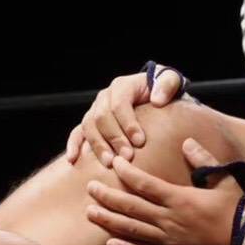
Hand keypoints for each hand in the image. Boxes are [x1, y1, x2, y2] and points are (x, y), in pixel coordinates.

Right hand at [64, 68, 185, 167]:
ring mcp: (95, 110)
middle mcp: (105, 97)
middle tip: (127, 157)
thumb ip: (168, 85)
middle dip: (114, 138)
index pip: (119, 104)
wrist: (154, 97)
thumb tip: (157, 100)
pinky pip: (77, 132)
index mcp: (122, 86)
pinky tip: (73, 159)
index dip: (128, 123)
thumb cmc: (163, 92)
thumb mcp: (171, 81)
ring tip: (109, 163)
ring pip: (89, 126)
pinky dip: (73, 145)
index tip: (140, 141)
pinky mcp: (90, 123)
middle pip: (102, 117)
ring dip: (97, 145)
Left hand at [84, 138, 244, 244]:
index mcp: (181, 200)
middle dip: (108, 197)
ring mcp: (168, 241)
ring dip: (108, 220)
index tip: (114, 163)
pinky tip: (110, 242)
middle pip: (131, 207)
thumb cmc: (240, 213)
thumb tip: (186, 142)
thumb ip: (205, 161)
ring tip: (89, 213)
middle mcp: (170, 220)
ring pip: (131, 230)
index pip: (146, 184)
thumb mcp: (227, 181)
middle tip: (90, 187)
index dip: (127, 173)